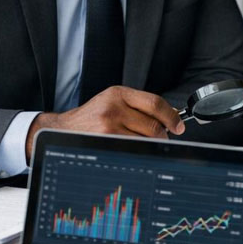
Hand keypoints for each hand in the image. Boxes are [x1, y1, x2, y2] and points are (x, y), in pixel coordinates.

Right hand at [25, 86, 183, 158]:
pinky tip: (136, 149)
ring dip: (152, 144)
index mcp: (118, 93)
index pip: (155, 103)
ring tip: (147, 143)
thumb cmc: (92, 117)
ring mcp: (108, 124)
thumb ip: (138, 106)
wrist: (62, 130)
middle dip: (163, 134)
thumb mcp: (113, 102)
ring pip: (145, 138)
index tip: (179, 125)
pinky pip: (133, 147)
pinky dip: (140, 150)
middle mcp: (113, 106)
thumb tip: (170, 119)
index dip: (171, 116)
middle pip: (153, 123)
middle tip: (165, 138)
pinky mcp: (106, 140)